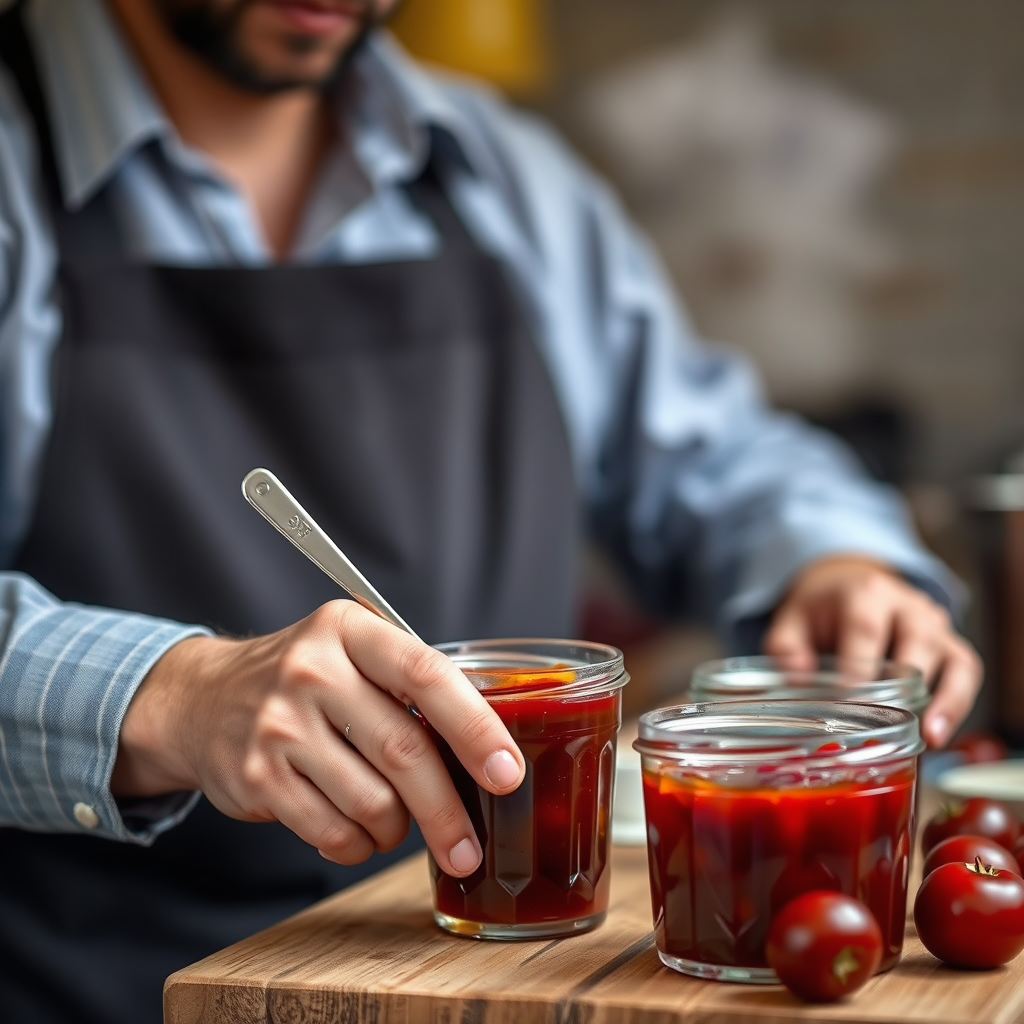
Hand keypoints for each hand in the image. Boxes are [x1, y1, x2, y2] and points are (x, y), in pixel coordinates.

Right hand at [111, 600, 524, 875]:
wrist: (203, 699)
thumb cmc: (304, 679)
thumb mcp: (353, 651)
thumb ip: (411, 683)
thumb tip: (491, 747)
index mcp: (350, 630)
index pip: (426, 674)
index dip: (475, 727)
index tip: (507, 771)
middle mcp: (312, 670)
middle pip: (404, 750)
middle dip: (448, 810)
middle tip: (469, 846)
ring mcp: (279, 724)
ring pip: (372, 801)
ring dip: (399, 830)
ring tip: (399, 826)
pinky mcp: (256, 776)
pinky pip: (333, 832)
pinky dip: (358, 846)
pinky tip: (359, 832)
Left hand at [762, 556, 982, 747]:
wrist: (849, 584)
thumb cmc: (821, 610)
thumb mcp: (792, 618)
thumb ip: (786, 645)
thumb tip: (797, 676)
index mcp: (865, 593)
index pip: (865, 627)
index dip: (859, 665)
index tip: (849, 701)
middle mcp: (907, 606)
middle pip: (917, 639)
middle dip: (905, 685)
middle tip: (889, 725)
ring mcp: (934, 625)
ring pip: (953, 658)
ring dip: (945, 700)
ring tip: (930, 737)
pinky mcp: (950, 643)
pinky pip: (965, 671)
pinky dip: (958, 703)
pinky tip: (939, 733)